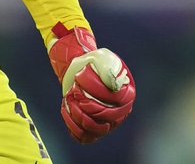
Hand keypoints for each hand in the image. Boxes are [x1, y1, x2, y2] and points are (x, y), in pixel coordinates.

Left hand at [47, 23, 134, 143]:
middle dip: (85, 102)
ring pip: (95, 129)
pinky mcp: (92, 131)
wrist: (79, 71)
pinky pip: (84, 137)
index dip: (95, 91)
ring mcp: (107, 124)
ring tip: (70, 99)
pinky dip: (72, 125)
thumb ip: (109, 67)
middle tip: (74, 88)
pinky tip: (66, 108)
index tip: (81, 77)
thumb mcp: (101, 57)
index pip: (115, 101)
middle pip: (104, 117)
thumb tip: (114, 86)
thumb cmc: (93, 63)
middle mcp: (121, 113)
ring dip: (78, 114)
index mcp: (127, 96)